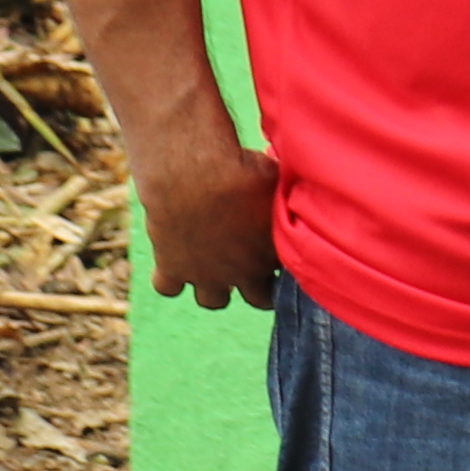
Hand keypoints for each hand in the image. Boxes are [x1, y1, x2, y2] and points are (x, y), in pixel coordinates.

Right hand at [131, 138, 282, 312]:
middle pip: (259, 299)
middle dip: (257, 286)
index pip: (290, 276)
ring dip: (213, 287)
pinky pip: (167, 288)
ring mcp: (206, 275)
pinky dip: (168, 278)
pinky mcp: (171, 268)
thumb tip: (302, 187)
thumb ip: (286, 199)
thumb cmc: (242, 169)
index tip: (278, 252)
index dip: (284, 265)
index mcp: (274, 253)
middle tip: (250, 265)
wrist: (194, 174)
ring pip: (213, 301)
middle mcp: (243, 272)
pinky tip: (174, 259)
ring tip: (212, 266)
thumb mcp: (278, 183)